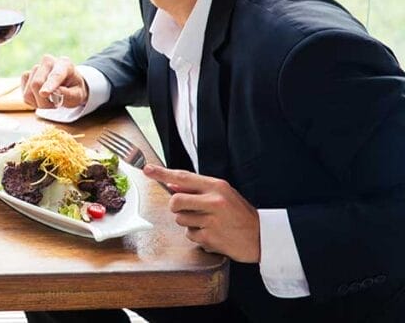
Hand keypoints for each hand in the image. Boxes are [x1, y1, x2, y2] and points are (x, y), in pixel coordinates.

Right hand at [21, 54, 88, 107]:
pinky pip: (25, 95)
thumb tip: (55, 93)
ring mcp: (35, 68)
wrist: (68, 84)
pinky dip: (33, 102)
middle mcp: (48, 62)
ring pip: (29, 92)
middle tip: (55, 105)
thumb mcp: (78, 95)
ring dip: (40, 103)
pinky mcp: (26, 76)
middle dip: (44, 101)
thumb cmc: (74, 89)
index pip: (55, 75)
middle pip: (37, 83)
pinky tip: (42, 99)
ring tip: (50, 102)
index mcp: (64, 64)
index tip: (44, 93)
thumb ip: (68, 94)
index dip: (49, 84)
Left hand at [144, 164, 260, 262]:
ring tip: (208, 223)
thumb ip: (198, 189)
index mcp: (216, 187)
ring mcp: (211, 221)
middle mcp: (213, 202)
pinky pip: (190, 235)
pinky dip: (197, 236)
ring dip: (189, 223)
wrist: (262, 238)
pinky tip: (212, 234)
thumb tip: (172, 185)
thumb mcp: (224, 194)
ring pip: (181, 220)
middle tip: (188, 209)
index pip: (183, 177)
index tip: (147, 170)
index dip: (162, 173)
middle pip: (175, 202)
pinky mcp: (210, 238)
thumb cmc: (240, 214)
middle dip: (176, 207)